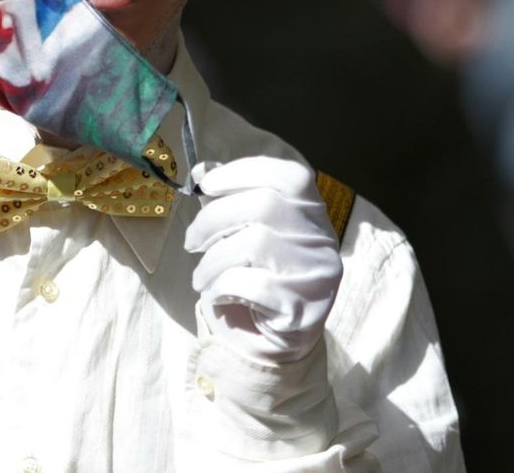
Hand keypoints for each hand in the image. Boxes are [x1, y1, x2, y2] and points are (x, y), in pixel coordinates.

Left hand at [184, 156, 343, 363]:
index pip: (290, 176)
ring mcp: (317, 274)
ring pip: (254, 244)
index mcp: (312, 213)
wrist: (274, 343)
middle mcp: (321, 240)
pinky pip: (251, 285)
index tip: (207, 185)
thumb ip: (228, 200)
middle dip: (213, 219)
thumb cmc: (257, 278)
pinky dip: (222, 287)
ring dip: (213, 260)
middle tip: (191, 241)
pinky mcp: (302, 309)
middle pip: (264, 205)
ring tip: (201, 275)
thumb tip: (201, 170)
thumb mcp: (244, 234)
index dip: (243, 173)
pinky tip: (217, 295)